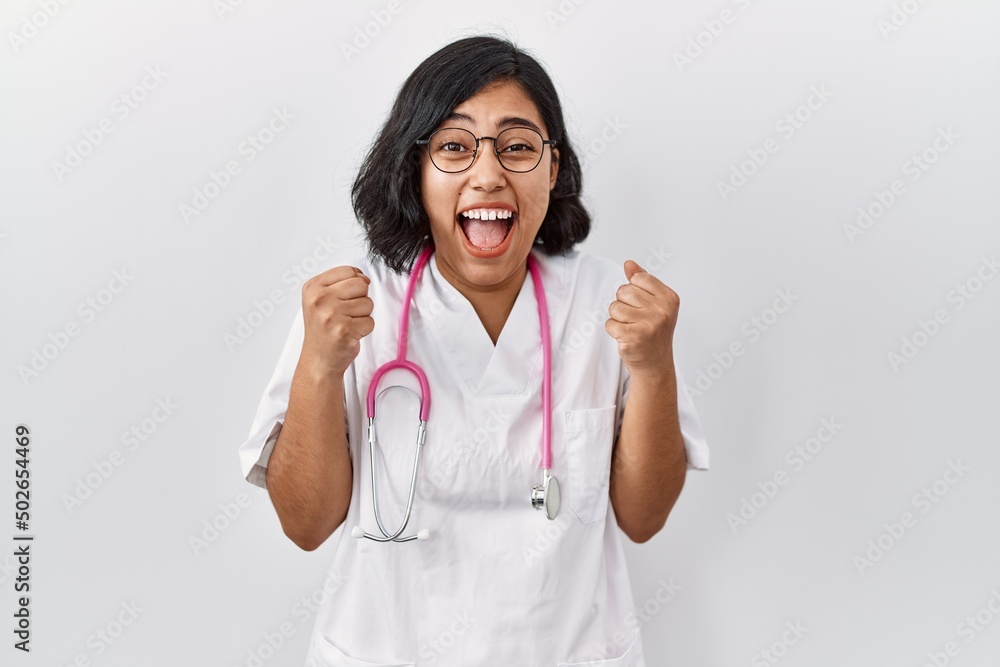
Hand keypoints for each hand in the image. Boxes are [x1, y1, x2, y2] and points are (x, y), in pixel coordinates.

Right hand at [300, 266, 374, 375]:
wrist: (318, 359)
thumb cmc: (323, 329)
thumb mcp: (321, 299)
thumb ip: (341, 282)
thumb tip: (364, 277)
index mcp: (313, 287)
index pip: (348, 271)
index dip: (354, 283)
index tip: (344, 297)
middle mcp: (320, 299)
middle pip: (361, 284)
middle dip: (359, 299)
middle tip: (346, 313)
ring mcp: (331, 315)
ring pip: (368, 303)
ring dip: (362, 315)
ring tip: (346, 324)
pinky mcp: (344, 330)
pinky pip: (370, 321)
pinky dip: (364, 329)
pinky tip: (350, 334)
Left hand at [605, 260, 678, 375]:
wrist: (655, 363)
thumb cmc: (653, 331)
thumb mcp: (654, 303)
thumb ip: (642, 281)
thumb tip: (629, 264)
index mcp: (669, 298)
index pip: (637, 278)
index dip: (633, 291)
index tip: (643, 305)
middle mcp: (661, 310)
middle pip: (623, 291)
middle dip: (623, 304)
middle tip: (636, 320)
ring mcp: (648, 324)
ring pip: (614, 307)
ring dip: (617, 318)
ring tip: (630, 328)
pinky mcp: (633, 338)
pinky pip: (610, 324)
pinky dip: (613, 331)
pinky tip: (626, 337)